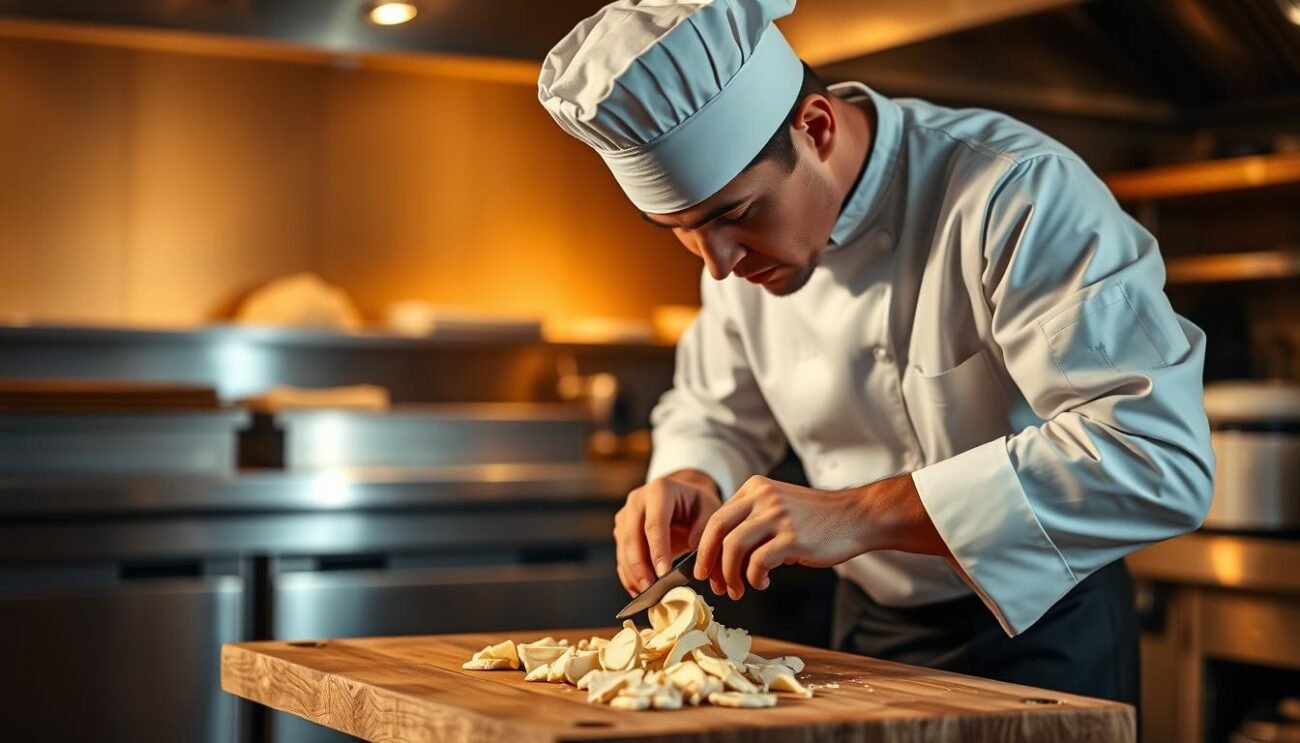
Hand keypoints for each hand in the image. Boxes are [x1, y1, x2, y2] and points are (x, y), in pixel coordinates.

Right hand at [614, 470, 722, 596]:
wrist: (683, 497)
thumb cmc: (698, 505)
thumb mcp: (710, 511)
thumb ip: (704, 530)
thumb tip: (694, 555)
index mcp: (660, 491)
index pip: (654, 524)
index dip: (657, 550)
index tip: (663, 574)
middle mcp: (637, 500)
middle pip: (632, 537)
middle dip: (640, 567)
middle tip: (651, 590)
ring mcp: (625, 516)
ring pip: (623, 549)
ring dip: (633, 574)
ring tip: (646, 596)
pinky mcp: (621, 531)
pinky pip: (621, 556)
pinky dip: (629, 576)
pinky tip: (638, 591)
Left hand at [692, 475, 874, 599]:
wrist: (857, 517)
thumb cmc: (818, 519)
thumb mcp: (778, 506)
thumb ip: (751, 522)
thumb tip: (720, 556)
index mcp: (755, 488)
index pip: (716, 518)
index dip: (705, 548)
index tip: (706, 569)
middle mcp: (763, 497)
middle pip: (717, 530)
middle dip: (707, 561)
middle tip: (711, 583)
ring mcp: (778, 516)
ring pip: (733, 547)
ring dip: (729, 575)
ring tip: (737, 589)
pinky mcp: (792, 538)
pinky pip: (758, 563)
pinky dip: (754, 578)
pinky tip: (762, 583)